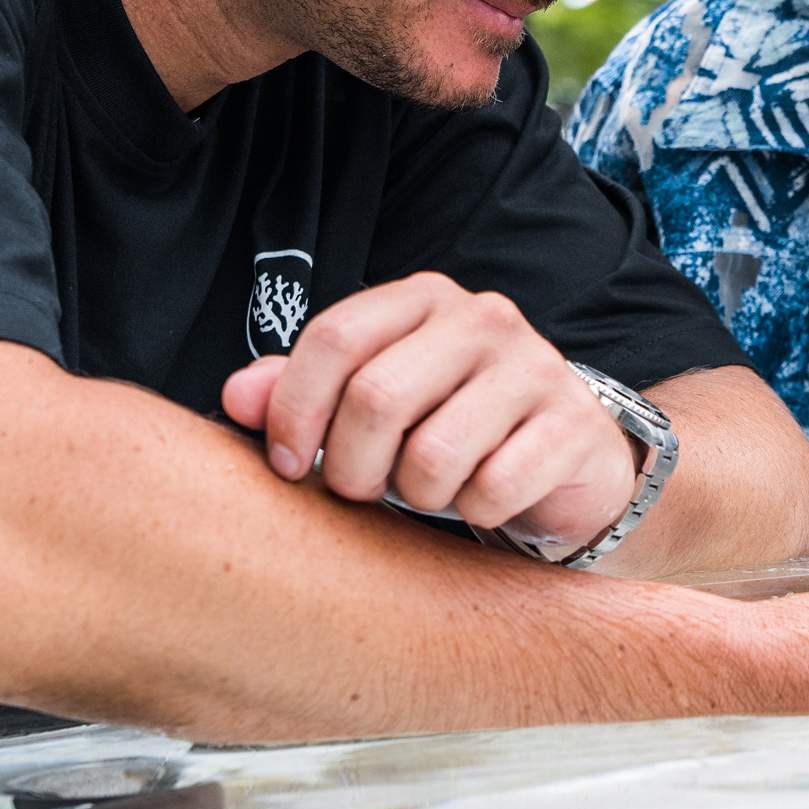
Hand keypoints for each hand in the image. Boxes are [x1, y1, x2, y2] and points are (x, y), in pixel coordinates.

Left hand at [221, 273, 635, 550]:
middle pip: (377, 397)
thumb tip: (234, 397)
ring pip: (434, 455)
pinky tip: (484, 495)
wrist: (566, 457)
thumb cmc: (451, 425)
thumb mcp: (375, 402)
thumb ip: (303, 392)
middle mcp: (485, 318)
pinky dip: (476, 511)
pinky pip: (494, 490)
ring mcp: (538, 367)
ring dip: (417, 496)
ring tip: (429, 489)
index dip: (294, 410)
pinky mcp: (574, 425)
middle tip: (361, 490)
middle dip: (352, 467)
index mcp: (426, 298)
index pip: (336, 337)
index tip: (288, 465)